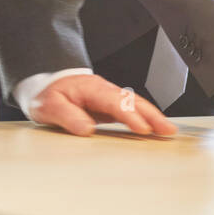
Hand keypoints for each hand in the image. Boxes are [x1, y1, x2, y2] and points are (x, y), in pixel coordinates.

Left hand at [29, 73, 177, 136]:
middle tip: (167, 130)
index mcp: (92, 89)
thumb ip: (68, 117)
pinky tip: (153, 128)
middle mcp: (105, 90)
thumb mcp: (49, 106)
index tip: (143, 128)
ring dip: (153, 116)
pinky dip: (145, 117)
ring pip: (136, 104)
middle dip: (153, 116)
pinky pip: (131, 109)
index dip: (131, 116)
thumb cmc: (48, 94)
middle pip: (134, 101)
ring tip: (167, 131)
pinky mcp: (109, 105)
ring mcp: (109, 97)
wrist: (46, 83)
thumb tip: (87, 129)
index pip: (116, 102)